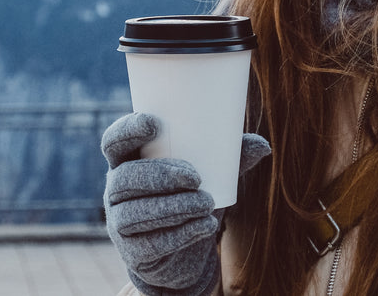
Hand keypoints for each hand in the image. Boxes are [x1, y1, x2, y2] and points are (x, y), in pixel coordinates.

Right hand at [102, 112, 269, 294]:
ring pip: (135, 214)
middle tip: (196, 177)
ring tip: (206, 203)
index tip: (155, 124)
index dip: (128, 130)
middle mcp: (116, 190)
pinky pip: (149, 244)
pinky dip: (180, 235)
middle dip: (160, 176)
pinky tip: (204, 226)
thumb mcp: (209, 174)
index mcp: (129, 160)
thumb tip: (263, 146)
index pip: (114, 141)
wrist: (184, 251)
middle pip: (125, 178)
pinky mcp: (132, 253)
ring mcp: (120, 223)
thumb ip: (231, 159)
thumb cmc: (190, 196)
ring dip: (173, 207)